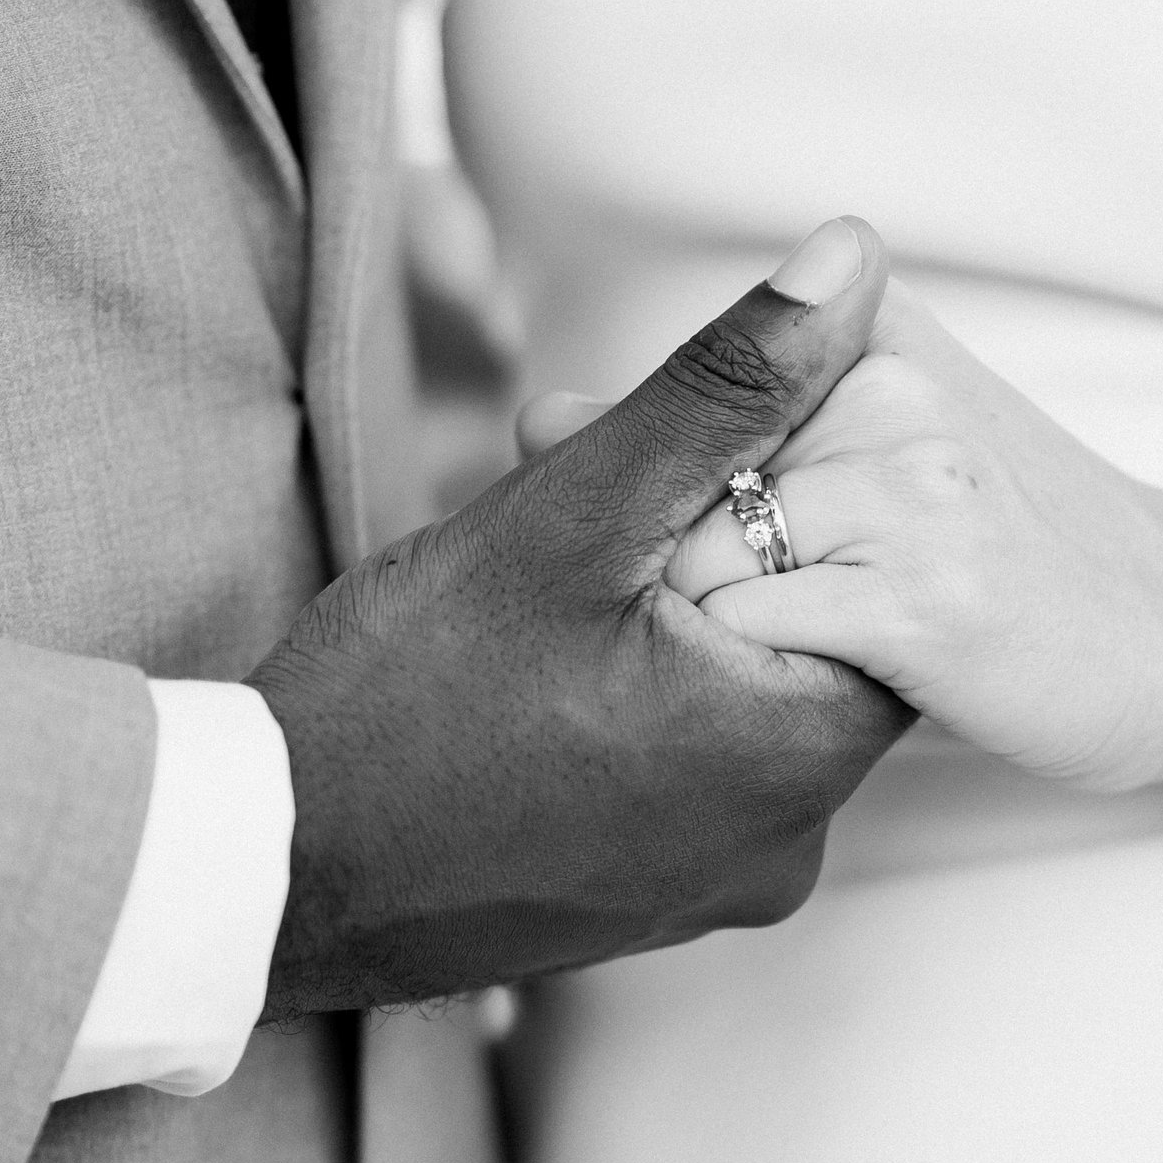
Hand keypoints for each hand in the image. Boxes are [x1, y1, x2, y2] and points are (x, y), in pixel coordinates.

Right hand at [250, 220, 910, 1009]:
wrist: (273, 878)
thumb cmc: (404, 701)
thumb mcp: (573, 513)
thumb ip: (726, 387)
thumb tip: (853, 258)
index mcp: (802, 754)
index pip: (888, 574)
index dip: (792, 480)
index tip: (683, 452)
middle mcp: (790, 846)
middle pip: (813, 633)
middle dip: (716, 543)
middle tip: (587, 500)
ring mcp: (720, 886)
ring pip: (742, 697)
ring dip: (669, 618)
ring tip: (546, 591)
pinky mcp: (655, 904)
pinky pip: (687, 769)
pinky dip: (636, 702)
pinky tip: (536, 673)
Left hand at [664, 288, 1162, 791]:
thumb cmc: (1020, 560)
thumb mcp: (890, 447)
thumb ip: (736, 422)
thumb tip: (538, 415)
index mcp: (873, 336)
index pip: (678, 411)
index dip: (656, 512)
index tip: (694, 567)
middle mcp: (886, 386)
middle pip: (672, 488)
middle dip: (664, 580)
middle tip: (736, 638)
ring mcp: (909, 486)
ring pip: (698, 560)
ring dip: (703, 641)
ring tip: (781, 670)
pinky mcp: (921, 594)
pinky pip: (752, 629)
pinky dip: (746, 681)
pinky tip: (806, 697)